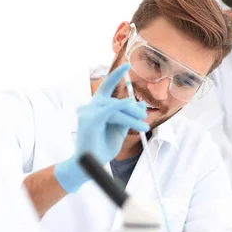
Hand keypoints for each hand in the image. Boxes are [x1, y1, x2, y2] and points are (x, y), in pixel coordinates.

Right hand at [54, 63, 148, 192]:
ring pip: (116, 108)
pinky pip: (109, 111)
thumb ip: (127, 116)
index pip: (106, 87)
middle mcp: (89, 107)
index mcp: (95, 107)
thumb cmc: (102, 148)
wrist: (90, 166)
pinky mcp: (90, 120)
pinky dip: (120, 109)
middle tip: (144, 117)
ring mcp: (87, 112)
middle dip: (132, 108)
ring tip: (144, 127)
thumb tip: (139, 105)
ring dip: (132, 117)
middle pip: (116, 100)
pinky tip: (131, 108)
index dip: (116, 75)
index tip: (127, 65)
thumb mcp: (119, 129)